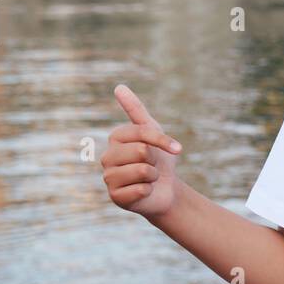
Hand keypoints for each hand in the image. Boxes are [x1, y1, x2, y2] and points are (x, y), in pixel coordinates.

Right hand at [101, 84, 182, 217]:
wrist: (165, 189)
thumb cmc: (159, 159)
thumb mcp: (152, 131)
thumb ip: (136, 110)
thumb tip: (119, 87)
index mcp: (115, 138)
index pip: (143, 133)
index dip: (164, 141)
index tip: (176, 148)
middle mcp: (107, 157)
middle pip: (142, 151)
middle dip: (156, 160)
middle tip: (152, 166)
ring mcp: (109, 178)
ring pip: (142, 171)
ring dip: (153, 176)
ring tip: (148, 178)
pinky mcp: (115, 197)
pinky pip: (141, 189)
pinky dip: (149, 190)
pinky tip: (144, 192)